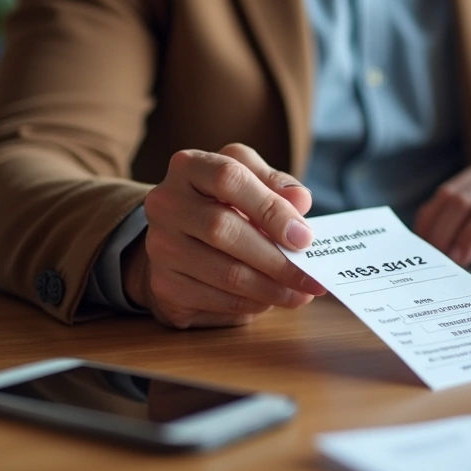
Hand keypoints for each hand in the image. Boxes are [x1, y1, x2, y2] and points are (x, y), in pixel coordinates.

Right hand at [123, 143, 327, 328]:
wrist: (178, 238)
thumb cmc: (223, 204)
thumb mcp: (250, 181)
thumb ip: (276, 185)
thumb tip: (301, 201)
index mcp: (189, 167)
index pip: (229, 178)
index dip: (271, 209)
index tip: (304, 237)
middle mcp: (165, 204)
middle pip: (223, 230)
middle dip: (277, 259)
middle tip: (311, 278)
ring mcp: (159, 246)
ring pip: (224, 272)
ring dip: (271, 288)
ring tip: (300, 293)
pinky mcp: (163, 284)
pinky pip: (216, 299)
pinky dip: (251, 303)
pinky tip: (270, 300)